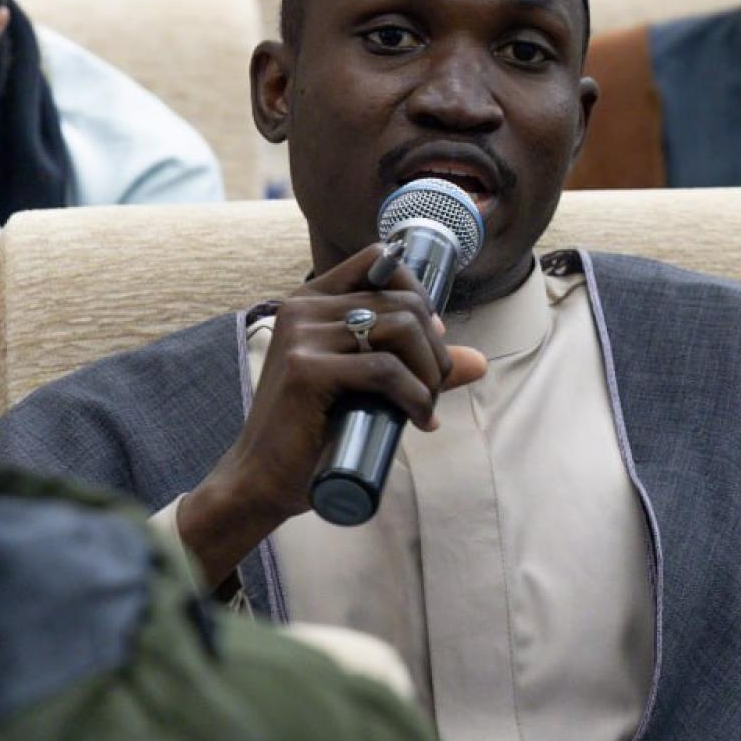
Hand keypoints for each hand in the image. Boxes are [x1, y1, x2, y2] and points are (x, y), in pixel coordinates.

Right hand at [178, 244, 489, 584]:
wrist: (261, 480)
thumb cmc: (313, 433)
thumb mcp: (367, 389)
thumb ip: (415, 368)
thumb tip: (478, 361)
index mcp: (311, 301)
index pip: (379, 260)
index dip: (419, 296)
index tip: (428, 343)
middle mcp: (303, 308)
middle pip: (402, 302)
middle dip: (434, 348)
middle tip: (432, 389)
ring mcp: (301, 336)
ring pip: (400, 329)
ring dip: (429, 371)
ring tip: (425, 405)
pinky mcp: (305, 371)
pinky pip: (384, 370)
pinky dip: (414, 395)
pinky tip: (417, 419)